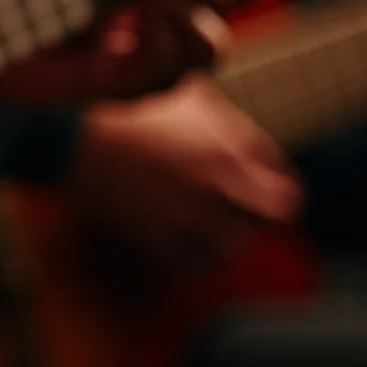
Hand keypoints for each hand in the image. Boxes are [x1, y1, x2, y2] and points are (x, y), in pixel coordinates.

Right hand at [70, 76, 300, 271]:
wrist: (79, 133)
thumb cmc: (137, 108)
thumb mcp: (195, 101)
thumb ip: (236, 131)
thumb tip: (262, 159)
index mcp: (231, 152)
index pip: (287, 194)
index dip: (275, 189)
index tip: (261, 187)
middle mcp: (217, 189)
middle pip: (270, 220)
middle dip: (257, 211)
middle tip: (241, 204)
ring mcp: (187, 218)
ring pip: (232, 247)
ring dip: (226, 235)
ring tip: (207, 219)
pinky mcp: (157, 240)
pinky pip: (195, 265)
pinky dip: (195, 255)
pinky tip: (183, 235)